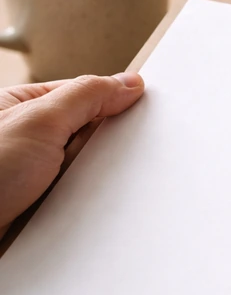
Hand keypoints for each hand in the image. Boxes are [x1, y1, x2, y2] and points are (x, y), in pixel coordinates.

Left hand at [0, 73, 144, 233]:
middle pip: (88, 135)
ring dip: (98, 183)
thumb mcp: (39, 121)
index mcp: (20, 107)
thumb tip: (127, 82)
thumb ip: (86, 96)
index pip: (83, 96)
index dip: (114, 102)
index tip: (147, 110)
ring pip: (84, 173)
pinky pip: (77, 204)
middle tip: (127, 154)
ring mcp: (31, 177)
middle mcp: (25, 140)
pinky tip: (96, 211)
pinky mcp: (37, 210)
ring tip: (103, 188)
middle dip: (108, 147)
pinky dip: (89, 209)